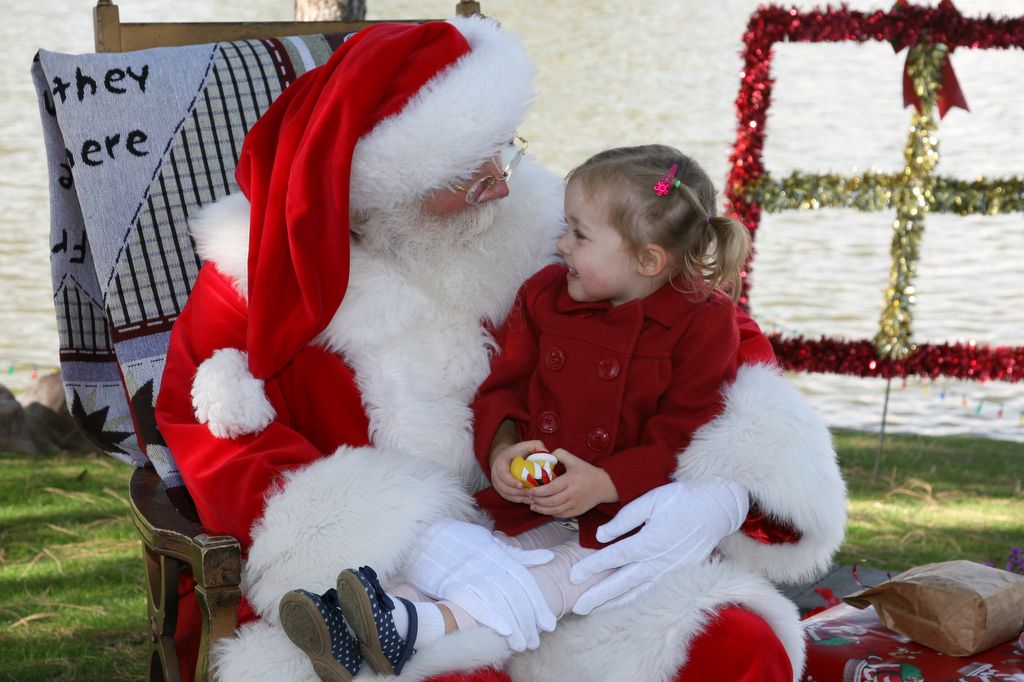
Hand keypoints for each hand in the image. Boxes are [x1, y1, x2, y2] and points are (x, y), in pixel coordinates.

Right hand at [404, 518, 555, 650]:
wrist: (424, 534)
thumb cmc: (461, 539)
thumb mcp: (491, 542)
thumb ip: (519, 555)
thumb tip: (549, 557)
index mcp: (499, 555)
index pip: (525, 582)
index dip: (538, 604)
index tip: (549, 624)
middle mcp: (489, 565)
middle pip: (515, 596)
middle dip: (528, 621)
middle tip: (535, 641)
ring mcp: (471, 574)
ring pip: (498, 602)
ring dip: (513, 625)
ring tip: (522, 644)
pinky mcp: (452, 584)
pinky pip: (475, 603)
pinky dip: (491, 616)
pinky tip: (503, 630)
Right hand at [490, 439, 547, 504]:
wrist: (505, 457)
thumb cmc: (517, 451)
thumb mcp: (525, 445)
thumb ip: (536, 445)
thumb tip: (547, 452)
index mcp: (500, 463)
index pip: (502, 474)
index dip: (511, 481)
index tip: (521, 485)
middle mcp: (495, 475)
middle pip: (505, 488)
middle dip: (518, 492)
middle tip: (531, 494)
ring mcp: (497, 484)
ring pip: (507, 495)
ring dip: (520, 498)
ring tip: (532, 498)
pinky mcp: (502, 491)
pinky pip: (509, 498)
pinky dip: (519, 500)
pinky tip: (530, 500)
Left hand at [527, 449, 616, 517]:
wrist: (604, 486)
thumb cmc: (587, 472)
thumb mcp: (575, 460)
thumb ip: (560, 454)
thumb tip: (547, 454)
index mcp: (570, 481)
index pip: (551, 489)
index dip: (538, 492)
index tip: (529, 490)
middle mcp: (572, 494)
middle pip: (551, 501)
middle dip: (537, 501)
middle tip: (528, 498)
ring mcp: (575, 504)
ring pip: (555, 510)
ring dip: (542, 509)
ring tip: (532, 506)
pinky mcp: (577, 511)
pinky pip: (561, 515)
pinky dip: (551, 513)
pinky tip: (544, 510)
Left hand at [568, 477, 747, 614]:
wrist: (718, 508)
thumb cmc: (682, 499)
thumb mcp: (651, 500)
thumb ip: (624, 520)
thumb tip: (602, 536)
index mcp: (649, 540)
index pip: (614, 557)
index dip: (592, 566)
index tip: (573, 575)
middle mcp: (659, 560)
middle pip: (622, 582)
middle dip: (599, 595)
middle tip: (578, 606)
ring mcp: (671, 570)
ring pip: (638, 592)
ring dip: (615, 603)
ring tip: (595, 611)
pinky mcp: (681, 574)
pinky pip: (655, 591)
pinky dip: (637, 600)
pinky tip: (624, 605)